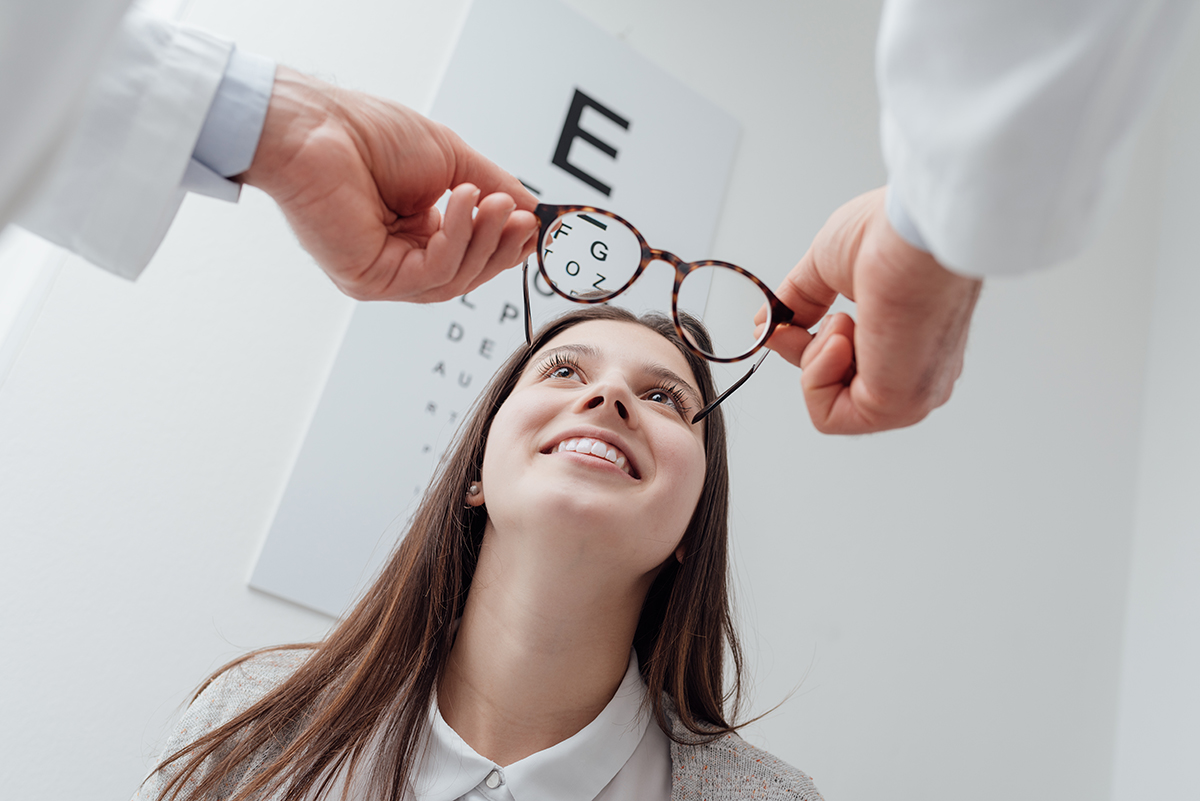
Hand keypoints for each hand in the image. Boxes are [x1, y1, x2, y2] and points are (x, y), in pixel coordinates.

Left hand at [241, 67, 537, 301]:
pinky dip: (458, 239)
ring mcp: (383, 274)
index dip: (504, 243)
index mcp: (414, 232)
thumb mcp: (452, 160)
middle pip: (468, 275)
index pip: (471, 255)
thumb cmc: (366, 134)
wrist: (319, 127)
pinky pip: (433, 273)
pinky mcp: (371, 280)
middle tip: (522, 218)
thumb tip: (531, 210)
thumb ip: (495, 187)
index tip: (532, 224)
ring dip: (484, 240)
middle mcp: (398, 257)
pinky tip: (463, 203)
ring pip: (455, 280)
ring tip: (493, 203)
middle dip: (501, 247)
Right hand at [760, 187, 981, 433]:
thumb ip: (801, 301)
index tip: (778, 326)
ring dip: (815, 360)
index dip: (805, 347)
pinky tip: (842, 337)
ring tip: (840, 320)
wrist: (914, 230)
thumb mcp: (827, 268)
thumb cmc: (891, 234)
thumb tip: (770, 324)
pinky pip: (830, 416)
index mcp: (910, 341)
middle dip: (804, 352)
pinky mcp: (898, 404)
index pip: (848, 367)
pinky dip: (817, 376)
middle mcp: (918, 372)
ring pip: (832, 408)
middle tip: (791, 324)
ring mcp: (912, 393)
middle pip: (837, 391)